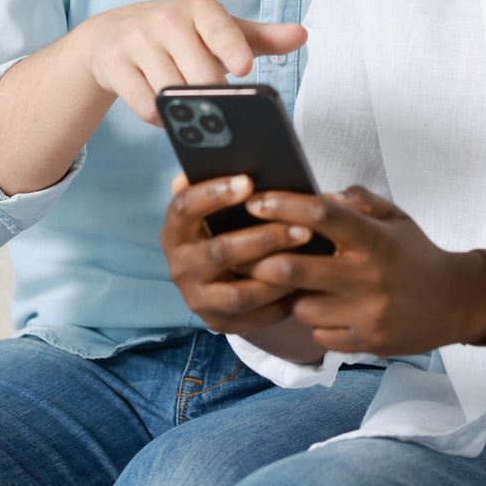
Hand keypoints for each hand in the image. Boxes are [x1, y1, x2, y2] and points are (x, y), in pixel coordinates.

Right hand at [75, 0, 306, 123]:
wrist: (112, 34)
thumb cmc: (180, 35)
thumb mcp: (218, 31)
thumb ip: (262, 38)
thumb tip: (303, 35)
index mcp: (200, 9)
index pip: (220, 29)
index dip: (232, 49)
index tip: (243, 68)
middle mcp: (167, 18)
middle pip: (199, 73)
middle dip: (211, 95)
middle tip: (217, 106)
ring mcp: (137, 39)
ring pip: (171, 92)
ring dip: (184, 109)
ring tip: (189, 107)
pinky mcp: (114, 62)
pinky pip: (145, 104)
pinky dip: (158, 116)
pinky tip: (164, 110)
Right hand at [161, 172, 311, 335]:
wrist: (219, 280)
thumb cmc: (226, 228)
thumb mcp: (220, 208)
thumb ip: (225, 186)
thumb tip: (237, 162)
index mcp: (175, 230)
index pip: (184, 207)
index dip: (214, 193)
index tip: (249, 181)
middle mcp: (179, 266)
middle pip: (220, 252)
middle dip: (264, 238)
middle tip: (302, 227)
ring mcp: (197, 298)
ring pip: (240, 292)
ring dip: (278, 275)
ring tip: (310, 261)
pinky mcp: (218, 323)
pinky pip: (254, 317)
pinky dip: (281, 302)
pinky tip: (307, 285)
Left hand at [246, 186, 485, 355]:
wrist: (456, 302)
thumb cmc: (416, 254)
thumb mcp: (395, 217)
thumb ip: (358, 201)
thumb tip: (319, 197)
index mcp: (374, 239)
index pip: (321, 215)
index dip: (283, 206)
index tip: (254, 203)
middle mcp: (368, 277)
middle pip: (294, 268)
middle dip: (261, 261)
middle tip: (244, 253)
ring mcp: (365, 314)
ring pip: (300, 306)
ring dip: (291, 295)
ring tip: (296, 284)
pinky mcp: (365, 342)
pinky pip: (318, 332)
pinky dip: (315, 320)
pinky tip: (326, 309)